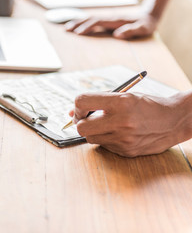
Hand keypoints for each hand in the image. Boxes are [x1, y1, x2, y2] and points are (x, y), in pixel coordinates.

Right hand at [65, 13, 157, 39]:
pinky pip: (92, 21)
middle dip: (77, 24)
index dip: (87, 27)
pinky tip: (77, 25)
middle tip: (66, 30)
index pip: (98, 23)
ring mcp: (108, 18)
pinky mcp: (107, 20)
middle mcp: (109, 18)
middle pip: (90, 19)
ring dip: (78, 23)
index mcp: (115, 21)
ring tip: (66, 28)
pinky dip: (83, 22)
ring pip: (89, 19)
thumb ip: (131, 31)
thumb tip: (117, 35)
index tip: (78, 33)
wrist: (149, 14)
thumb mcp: (142, 29)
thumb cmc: (146, 24)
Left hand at [70, 91, 191, 156]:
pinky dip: (106, 139)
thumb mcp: (125, 95)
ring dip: (93, 131)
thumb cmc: (148, 105)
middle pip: (81, 127)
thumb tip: (71, 113)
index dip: (77, 106)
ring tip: (107, 125)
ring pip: (90, 138)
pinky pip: (104, 146)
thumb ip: (98, 102)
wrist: (175, 120)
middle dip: (81, 123)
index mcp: (120, 102)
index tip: (81, 108)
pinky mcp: (126, 151)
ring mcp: (123, 139)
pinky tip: (118, 133)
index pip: (82, 101)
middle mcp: (121, 121)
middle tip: (88, 119)